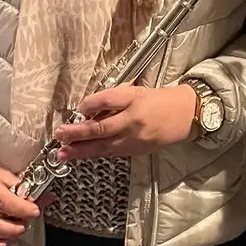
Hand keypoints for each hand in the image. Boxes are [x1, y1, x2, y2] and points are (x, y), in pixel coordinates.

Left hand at [53, 84, 198, 160]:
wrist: (185, 115)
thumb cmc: (160, 100)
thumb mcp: (137, 91)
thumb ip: (114, 98)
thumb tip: (90, 109)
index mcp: (134, 99)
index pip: (106, 100)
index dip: (88, 104)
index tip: (79, 108)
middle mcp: (133, 120)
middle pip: (100, 127)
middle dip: (77, 133)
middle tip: (59, 135)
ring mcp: (135, 139)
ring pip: (103, 146)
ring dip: (80, 150)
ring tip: (62, 153)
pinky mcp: (136, 151)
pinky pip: (112, 152)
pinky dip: (95, 154)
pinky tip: (81, 155)